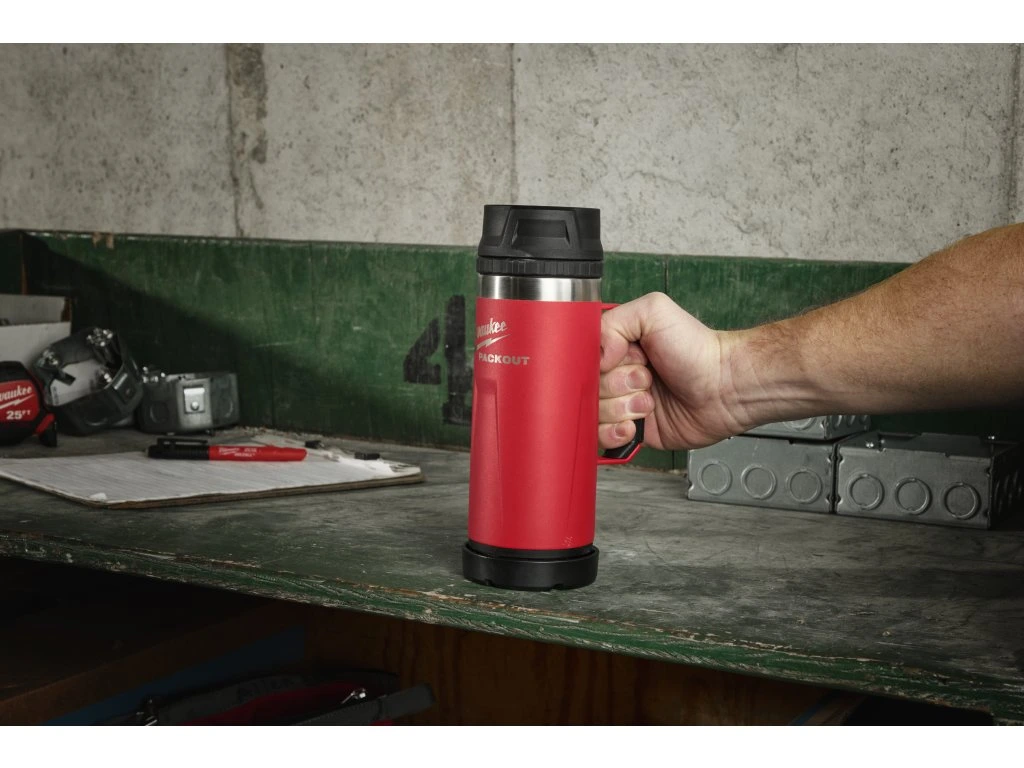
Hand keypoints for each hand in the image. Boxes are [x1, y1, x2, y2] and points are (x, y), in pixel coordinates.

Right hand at [599, 293, 744, 450]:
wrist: (725, 389)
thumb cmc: (697, 350)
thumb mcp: (654, 312)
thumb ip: (613, 322)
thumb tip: (595, 355)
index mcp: (618, 347)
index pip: (583, 358)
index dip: (598, 363)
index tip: (619, 360)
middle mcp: (618, 375)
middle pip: (588, 388)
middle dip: (617, 386)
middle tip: (646, 379)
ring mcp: (624, 404)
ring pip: (595, 413)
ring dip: (623, 409)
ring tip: (649, 402)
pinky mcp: (633, 430)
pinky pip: (604, 438)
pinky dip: (616, 433)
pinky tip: (636, 425)